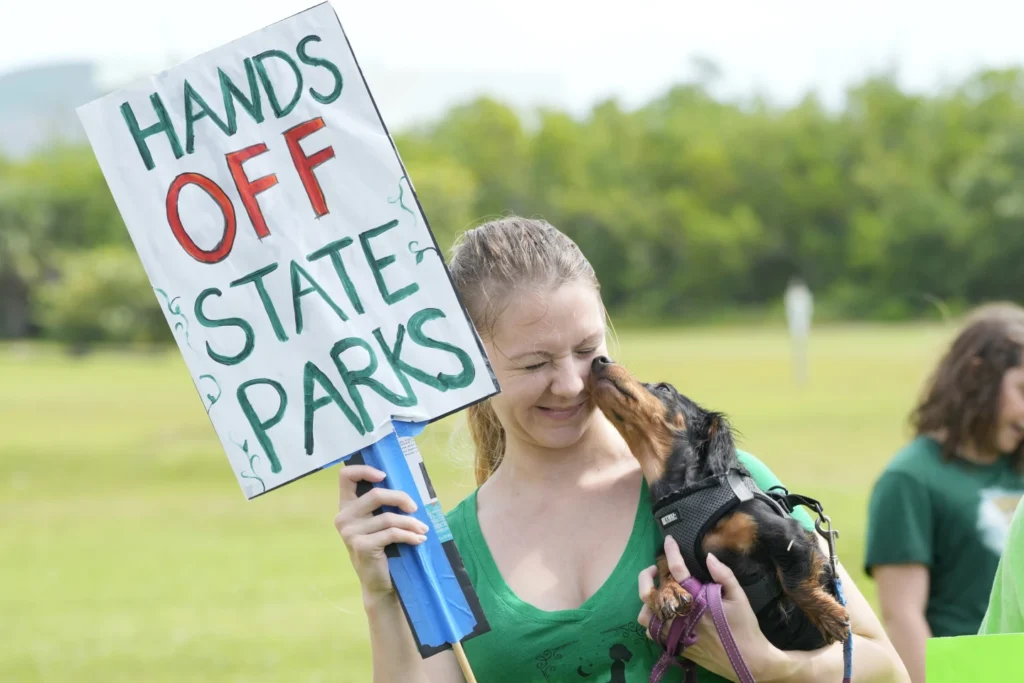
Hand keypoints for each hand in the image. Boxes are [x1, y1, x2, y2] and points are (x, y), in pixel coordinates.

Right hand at [334, 464, 429, 598]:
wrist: (379, 583)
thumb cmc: (383, 549)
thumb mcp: (380, 523)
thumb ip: (384, 505)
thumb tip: (409, 486)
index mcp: (346, 506)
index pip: (345, 476)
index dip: (364, 470)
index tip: (384, 475)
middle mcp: (344, 517)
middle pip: (376, 494)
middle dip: (401, 498)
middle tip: (415, 508)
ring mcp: (350, 532)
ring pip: (388, 517)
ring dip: (411, 523)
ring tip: (422, 529)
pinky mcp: (362, 546)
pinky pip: (392, 533)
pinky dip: (409, 535)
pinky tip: (419, 539)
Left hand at [637, 536, 791, 682]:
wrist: (748, 661)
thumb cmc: (744, 627)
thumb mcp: (739, 597)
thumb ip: (724, 574)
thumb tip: (709, 556)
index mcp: (697, 600)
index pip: (678, 571)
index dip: (671, 552)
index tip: (668, 540)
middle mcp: (681, 616)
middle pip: (651, 593)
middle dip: (646, 575)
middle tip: (653, 569)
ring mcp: (675, 633)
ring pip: (646, 614)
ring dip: (647, 600)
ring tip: (655, 592)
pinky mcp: (675, 645)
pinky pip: (651, 632)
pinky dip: (651, 620)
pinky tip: (660, 613)